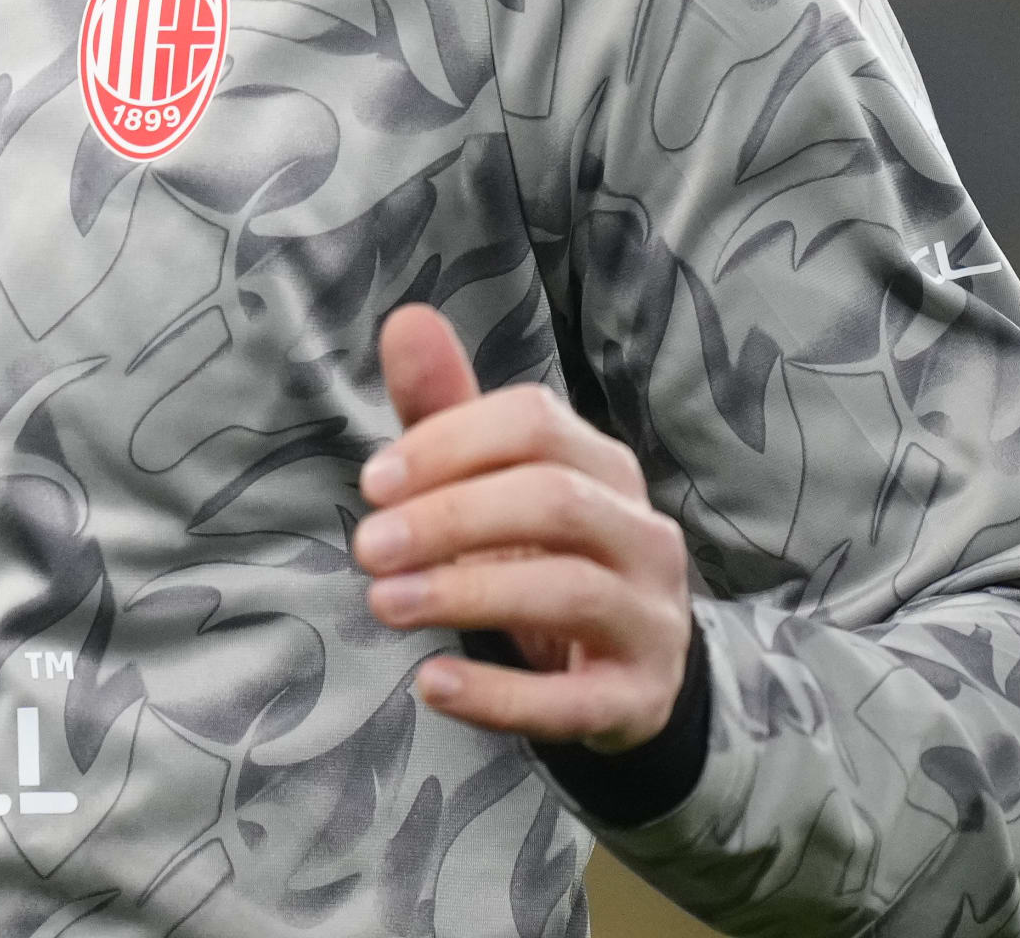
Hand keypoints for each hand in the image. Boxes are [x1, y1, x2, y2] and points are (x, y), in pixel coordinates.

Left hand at [353, 302, 693, 748]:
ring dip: (465, 593)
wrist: (619, 675)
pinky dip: (500, 693)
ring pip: (569, 591)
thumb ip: (447, 413)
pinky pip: (575, 701)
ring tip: (383, 603)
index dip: (449, 442)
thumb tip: (405, 318)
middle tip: (367, 547)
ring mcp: (652, 618)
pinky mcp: (640, 698)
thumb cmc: (536, 558)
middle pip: (552, 500)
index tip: (372, 481)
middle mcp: (643, 534)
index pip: (535, 423)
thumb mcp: (492, 487)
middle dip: (449, 517)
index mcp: (604, 467)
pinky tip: (432, 683)